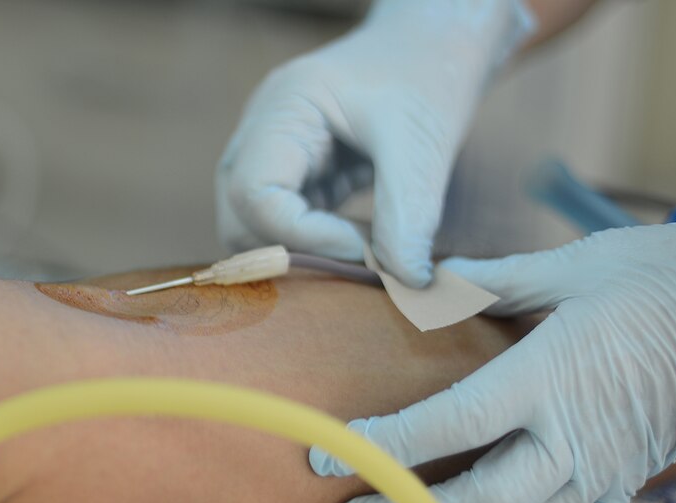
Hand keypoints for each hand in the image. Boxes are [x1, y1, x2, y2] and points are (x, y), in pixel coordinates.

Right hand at [216, 0, 534, 286]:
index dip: (302, 236)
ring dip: (302, 249)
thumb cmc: (428, 75)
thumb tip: (405, 283)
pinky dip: (317, 241)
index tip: (363, 249)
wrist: (435, 45)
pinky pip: (284, 223)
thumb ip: (408, 216)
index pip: (254, 193)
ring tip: (364, 247)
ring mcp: (273, 152)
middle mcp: (262, 131)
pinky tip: (362, 236)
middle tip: (359, 260)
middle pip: (239, 217)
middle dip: (292, 250)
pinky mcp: (295, 172)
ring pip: (254, 227)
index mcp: (283, 109)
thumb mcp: (422, 143)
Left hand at [309, 220, 675, 502]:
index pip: (452, 424)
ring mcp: (605, 470)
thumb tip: (429, 279)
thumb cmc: (662, 277)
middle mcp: (576, 435)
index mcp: (553, 373)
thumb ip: (493, 280)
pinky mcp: (624, 485)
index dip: (384, 444)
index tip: (329, 450)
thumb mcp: (575, 265)